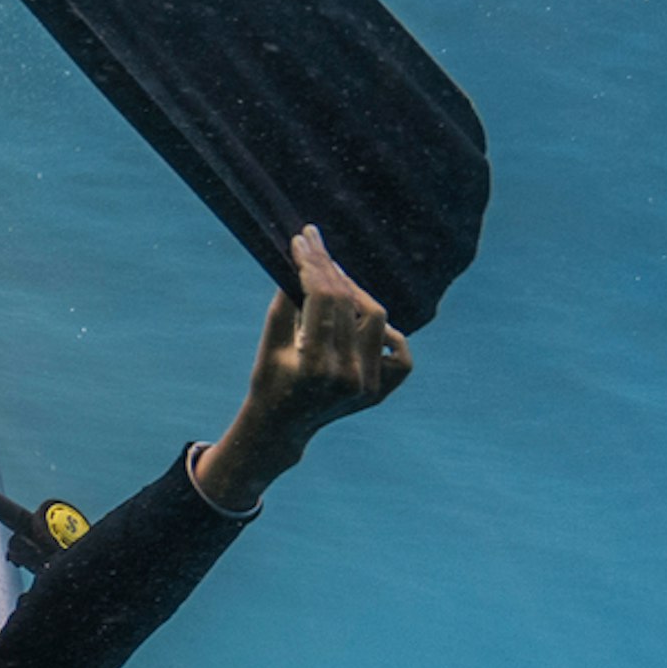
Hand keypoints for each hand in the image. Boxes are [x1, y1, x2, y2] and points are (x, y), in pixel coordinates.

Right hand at [193, 226, 413, 512]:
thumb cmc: (269, 381)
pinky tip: (361, 319)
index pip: (322, 300)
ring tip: (335, 278)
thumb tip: (302, 262)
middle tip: (317, 245)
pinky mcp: (382, 390)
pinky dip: (383, 330)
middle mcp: (347, 378)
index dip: (313, 265)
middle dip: (332, 270)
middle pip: (350, 305)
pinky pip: (397, 348)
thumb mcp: (270, 343)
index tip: (302, 241)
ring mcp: (369, 386)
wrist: (282, 427)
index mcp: (313, 368)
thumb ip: (286, 304)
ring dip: (356, 293)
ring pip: (376, 319)